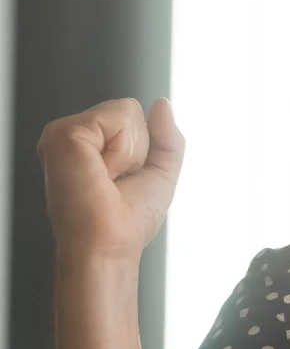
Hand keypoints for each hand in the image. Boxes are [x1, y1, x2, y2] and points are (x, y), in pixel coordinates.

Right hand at [38, 97, 185, 261]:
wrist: (110, 244)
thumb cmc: (129, 220)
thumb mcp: (161, 172)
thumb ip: (167, 136)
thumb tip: (162, 103)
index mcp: (90, 144)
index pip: (132, 116)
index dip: (144, 149)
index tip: (125, 180)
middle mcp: (74, 136)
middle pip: (131, 110)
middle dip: (139, 148)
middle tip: (116, 181)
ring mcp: (63, 133)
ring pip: (126, 112)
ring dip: (130, 152)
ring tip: (107, 178)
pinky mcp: (63, 134)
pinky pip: (117, 119)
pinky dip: (122, 151)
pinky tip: (101, 173)